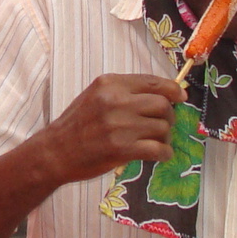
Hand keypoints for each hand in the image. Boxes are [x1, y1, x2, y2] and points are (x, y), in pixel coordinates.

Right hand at [40, 73, 182, 185]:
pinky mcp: (122, 149)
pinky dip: (164, 153)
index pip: (153, 82)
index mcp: (110, 83)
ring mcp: (119, 125)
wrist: (55, 152)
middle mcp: (116, 100)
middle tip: (164, 126)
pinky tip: (160, 155)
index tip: (181, 97)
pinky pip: (158, 149)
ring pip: (163, 127)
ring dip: (165, 137)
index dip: (173, 90)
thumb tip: (163, 94)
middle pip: (162, 104)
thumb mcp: (96, 96)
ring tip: (157, 143)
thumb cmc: (76, 125)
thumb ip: (124, 92)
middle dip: (169, 116)